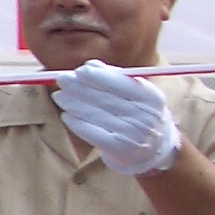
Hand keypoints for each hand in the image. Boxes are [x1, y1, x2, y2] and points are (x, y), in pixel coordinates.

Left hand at [52, 58, 179, 175]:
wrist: (156, 149)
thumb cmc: (140, 114)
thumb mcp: (138, 95)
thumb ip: (116, 78)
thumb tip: (90, 65)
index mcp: (151, 97)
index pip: (120, 83)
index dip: (97, 76)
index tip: (79, 70)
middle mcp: (144, 116)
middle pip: (105, 98)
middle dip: (79, 87)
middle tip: (61, 80)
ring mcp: (132, 134)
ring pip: (96, 114)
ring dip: (73, 104)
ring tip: (59, 96)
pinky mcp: (120, 150)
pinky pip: (93, 133)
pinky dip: (77, 123)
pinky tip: (66, 115)